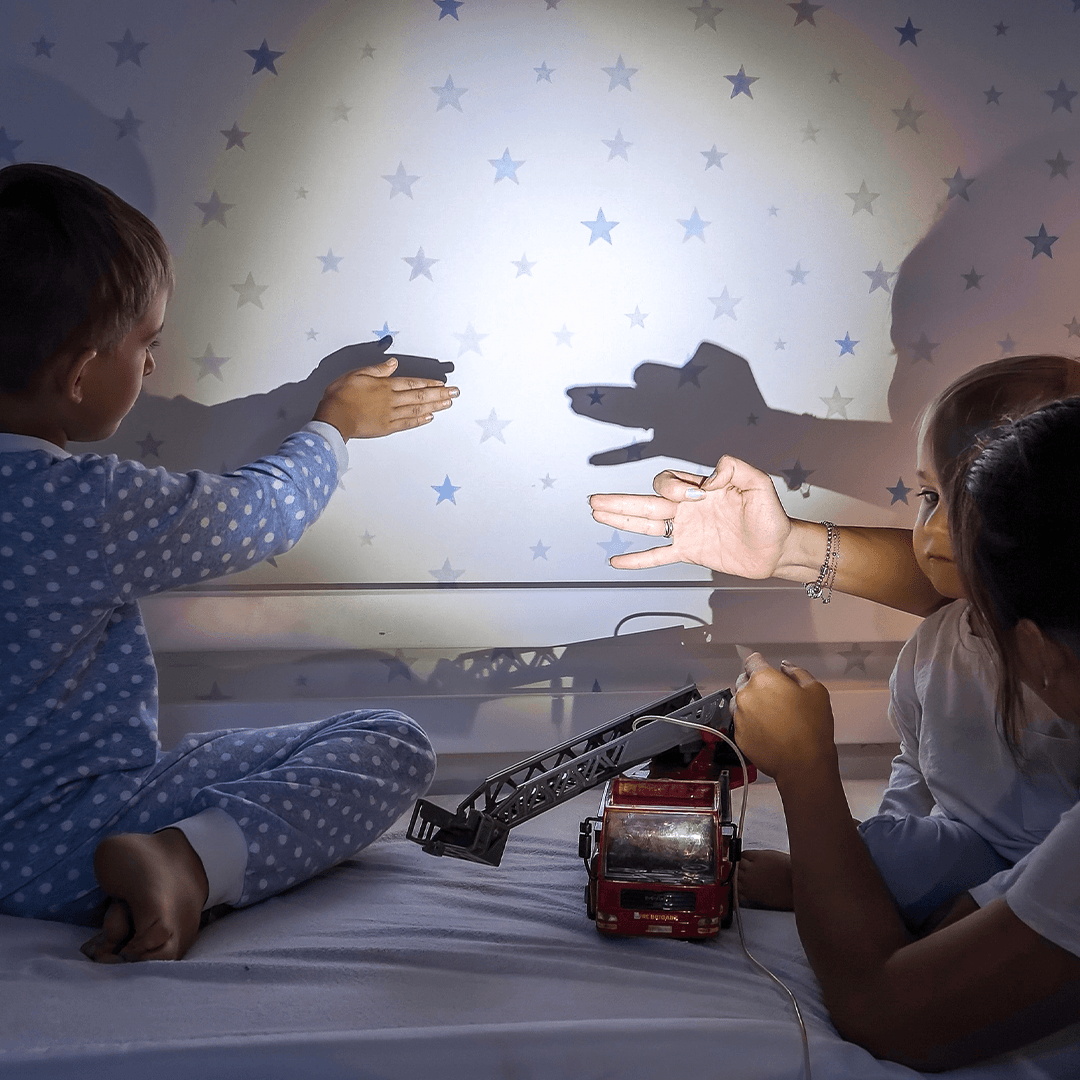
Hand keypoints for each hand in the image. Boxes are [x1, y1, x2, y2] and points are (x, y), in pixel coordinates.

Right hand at [313, 357, 458, 438]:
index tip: (443, 383)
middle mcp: (391, 400)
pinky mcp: (386, 427)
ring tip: (448, 404)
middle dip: (440, 394)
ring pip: (417, 410)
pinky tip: (429, 418)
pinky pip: (407, 423)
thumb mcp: (356, 374)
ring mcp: (390, 415)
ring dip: (434, 406)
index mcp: (385, 385)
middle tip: (455, 393)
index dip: (429, 383)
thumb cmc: (341, 395)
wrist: (333, 418)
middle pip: (420, 396)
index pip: (413, 383)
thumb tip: (392, 364)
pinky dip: (420, 421)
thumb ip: (377, 370)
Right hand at [588, 454, 791, 572]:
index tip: (696, 497)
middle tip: (595, 499)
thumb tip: (708, 477)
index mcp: (700, 489)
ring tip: (596, 514)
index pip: (670, 482)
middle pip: (646, 501)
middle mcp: (687, 508)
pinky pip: (658, 556)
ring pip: (646, 525)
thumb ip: (735, 469)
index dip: (674, 488)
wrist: (777, 549)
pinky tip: (617, 562)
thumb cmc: (771, 516)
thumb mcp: (759, 484)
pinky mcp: (689, 552)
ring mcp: (686, 530)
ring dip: (621, 520)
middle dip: (620, 501)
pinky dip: (638, 560)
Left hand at [732, 652, 835, 783]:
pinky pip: (740, 722)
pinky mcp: (738, 735)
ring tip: (770, 714)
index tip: (762, 666)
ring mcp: (740, 716)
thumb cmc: (812, 728)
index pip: (752, 661)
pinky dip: (749, 722)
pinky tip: (766, 729)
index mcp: (763, 679)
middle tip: (773, 695)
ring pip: (740, 702)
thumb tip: (785, 667)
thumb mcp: (815, 691)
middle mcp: (746, 695)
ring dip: (750, 703)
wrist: (803, 763)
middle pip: (744, 681)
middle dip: (756, 684)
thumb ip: (797, 672)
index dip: (759, 663)